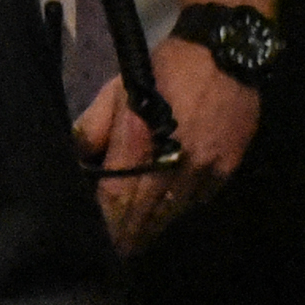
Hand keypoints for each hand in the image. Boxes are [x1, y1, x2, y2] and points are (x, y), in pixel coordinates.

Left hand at [77, 38, 255, 255]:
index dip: (108, 225)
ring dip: (153, 227)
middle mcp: (177, 163)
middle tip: (113, 252)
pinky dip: (179, 210)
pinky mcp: (228, 167)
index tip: (96, 243)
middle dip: (129, 235)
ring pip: (174, 212)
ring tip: (134, 241)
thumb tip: (76, 159)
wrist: (224, 52)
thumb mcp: (117, 91)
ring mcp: (206, 168)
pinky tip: (166, 215)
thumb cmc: (162, 69)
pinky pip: (199, 200)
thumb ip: (94, 129)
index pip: (120, 199)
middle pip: (148, 214)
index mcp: (143, 142)